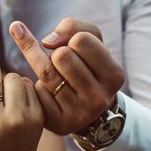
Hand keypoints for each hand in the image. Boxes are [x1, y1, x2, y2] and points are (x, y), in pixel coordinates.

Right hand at [0, 30, 42, 150]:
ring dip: (18, 88)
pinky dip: (26, 95)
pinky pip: (34, 93)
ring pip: (26, 83)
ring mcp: (31, 121)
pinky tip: (20, 109)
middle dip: (6, 82)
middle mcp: (14, 119)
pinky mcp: (42, 121)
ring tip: (10, 108)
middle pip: (13, 78)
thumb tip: (0, 76)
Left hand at [9, 19, 124, 135]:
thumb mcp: (90, 40)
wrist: (86, 108)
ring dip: (43, 65)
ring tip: (53, 72)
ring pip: (46, 72)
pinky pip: (36, 91)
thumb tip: (47, 41)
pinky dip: (37, 85)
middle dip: (57, 54)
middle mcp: (100, 98)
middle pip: (61, 56)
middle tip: (63, 64)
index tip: (74, 48)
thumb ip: (72, 27)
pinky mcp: (60, 123)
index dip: (71, 39)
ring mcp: (81, 114)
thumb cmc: (86, 65)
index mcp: (114, 75)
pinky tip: (47, 92)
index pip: (81, 39)